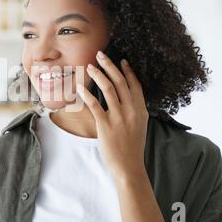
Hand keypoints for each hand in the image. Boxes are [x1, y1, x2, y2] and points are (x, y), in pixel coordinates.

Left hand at [76, 50, 148, 182]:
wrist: (130, 167)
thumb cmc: (132, 148)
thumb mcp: (140, 126)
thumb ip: (134, 111)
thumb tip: (127, 99)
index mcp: (141, 110)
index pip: (135, 85)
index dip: (128, 71)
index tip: (121, 60)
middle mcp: (132, 111)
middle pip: (120, 82)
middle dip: (110, 65)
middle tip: (100, 54)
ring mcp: (119, 117)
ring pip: (108, 88)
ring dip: (98, 74)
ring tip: (89, 66)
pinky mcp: (106, 125)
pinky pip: (95, 105)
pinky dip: (87, 94)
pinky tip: (80, 87)